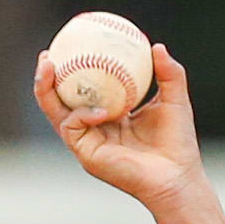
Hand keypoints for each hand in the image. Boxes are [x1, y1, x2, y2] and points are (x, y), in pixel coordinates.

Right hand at [33, 41, 211, 223]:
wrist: (177, 178)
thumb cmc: (178, 143)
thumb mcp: (175, 100)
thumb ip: (169, 73)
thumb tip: (157, 46)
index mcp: (110, 116)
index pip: (84, 90)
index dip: (73, 70)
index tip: (70, 46)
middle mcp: (94, 129)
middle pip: (60, 101)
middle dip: (46, 78)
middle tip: (47, 55)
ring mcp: (88, 142)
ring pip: (56, 113)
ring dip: (46, 89)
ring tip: (48, 65)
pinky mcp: (86, 155)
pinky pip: (73, 126)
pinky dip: (83, 114)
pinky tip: (102, 111)